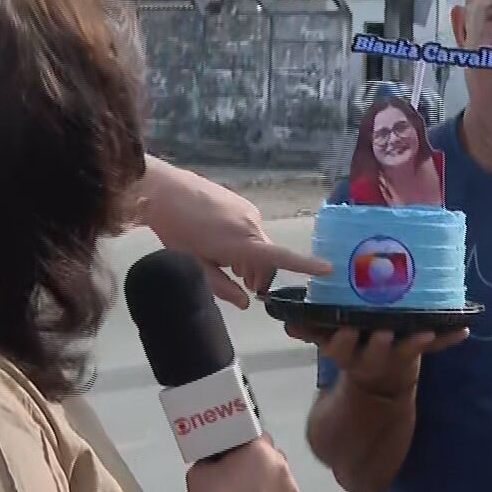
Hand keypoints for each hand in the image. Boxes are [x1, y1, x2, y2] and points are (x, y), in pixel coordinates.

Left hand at [140, 159, 330, 308]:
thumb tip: (246, 302)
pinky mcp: (241, 203)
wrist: (163, 190)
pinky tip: (222, 242)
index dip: (305, 265)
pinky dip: (246, 242)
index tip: (327, 268)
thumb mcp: (195, 265)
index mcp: (241, 244)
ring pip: (260, 243)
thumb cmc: (176, 231)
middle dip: (261, 274)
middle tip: (246, 286)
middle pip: (269, 257)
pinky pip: (252, 229)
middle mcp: (252, 226)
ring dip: (251, 258)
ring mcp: (248, 212)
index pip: (281, 258)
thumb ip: (222, 286)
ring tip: (227, 263)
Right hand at [186, 436, 303, 491]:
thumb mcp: (200, 470)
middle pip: (273, 459)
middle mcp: (281, 466)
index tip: (241, 456)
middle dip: (261, 467)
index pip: (259, 437)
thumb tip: (217, 458)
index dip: (248, 448)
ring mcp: (292, 490)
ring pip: (282, 483)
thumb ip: (214, 457)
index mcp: (259, 450)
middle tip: (243, 482)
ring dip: (271, 488)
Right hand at [285, 325, 467, 398]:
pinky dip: (448, 338)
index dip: (343, 341)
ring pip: (405, 350)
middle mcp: (370, 356)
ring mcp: (395, 356)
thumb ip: (312, 331)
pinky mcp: (415, 354)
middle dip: (379, 342)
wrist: (378, 383)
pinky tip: (463, 329)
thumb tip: (286, 322)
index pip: (340, 346)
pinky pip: (434, 347)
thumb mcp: (330, 344)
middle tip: (384, 330)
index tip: (347, 331)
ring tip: (427, 333)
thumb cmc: (352, 350)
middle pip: (374, 349)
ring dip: (415, 342)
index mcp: (347, 352)